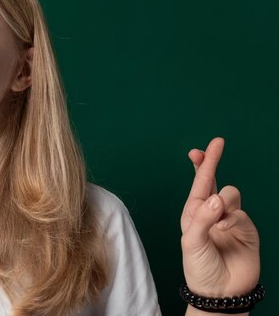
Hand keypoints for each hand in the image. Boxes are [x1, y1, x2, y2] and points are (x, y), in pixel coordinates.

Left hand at [180, 137, 259, 297]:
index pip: (198, 184)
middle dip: (213, 162)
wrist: (220, 292)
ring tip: (215, 219)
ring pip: (230, 194)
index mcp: (194, 212)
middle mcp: (211, 212)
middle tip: (216, 144)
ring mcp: (230, 219)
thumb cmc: (199, 268)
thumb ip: (202, 218)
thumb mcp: (191, 242)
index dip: (201, 164)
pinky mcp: (246, 229)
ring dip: (222, 201)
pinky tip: (224, 229)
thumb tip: (216, 197)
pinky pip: (241, 213)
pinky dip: (232, 218)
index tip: (199, 148)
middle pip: (214, 180)